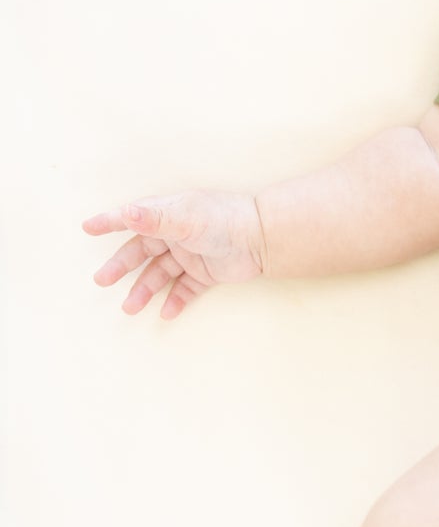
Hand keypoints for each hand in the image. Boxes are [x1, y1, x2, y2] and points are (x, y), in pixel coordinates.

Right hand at [82, 192, 266, 318]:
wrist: (262, 238)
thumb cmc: (223, 220)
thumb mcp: (185, 219)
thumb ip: (154, 219)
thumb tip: (126, 213)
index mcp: (169, 216)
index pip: (134, 218)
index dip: (111, 222)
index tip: (88, 228)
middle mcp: (177, 234)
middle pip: (141, 251)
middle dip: (121, 266)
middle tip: (102, 280)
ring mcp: (191, 254)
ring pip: (160, 274)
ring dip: (144, 290)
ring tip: (130, 308)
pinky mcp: (206, 273)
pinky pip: (186, 288)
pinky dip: (175, 300)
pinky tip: (165, 313)